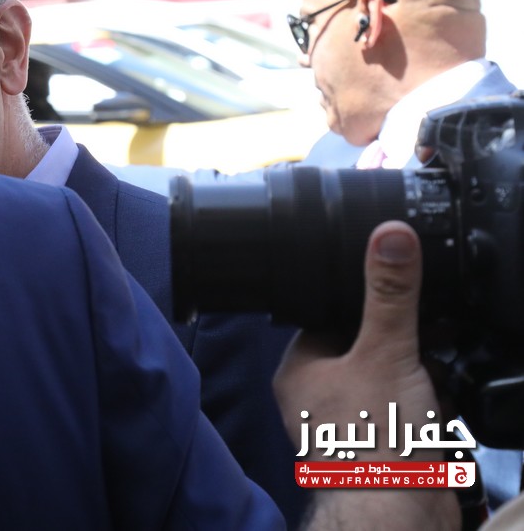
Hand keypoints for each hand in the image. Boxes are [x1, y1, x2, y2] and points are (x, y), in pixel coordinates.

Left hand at [278, 221, 459, 529]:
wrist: (400, 513)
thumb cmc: (373, 443)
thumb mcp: (386, 352)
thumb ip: (391, 294)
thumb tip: (390, 236)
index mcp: (299, 368)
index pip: (325, 312)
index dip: (361, 301)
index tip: (394, 294)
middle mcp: (316, 395)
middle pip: (364, 343)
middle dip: (401, 342)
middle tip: (416, 352)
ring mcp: (348, 421)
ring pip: (390, 376)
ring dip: (419, 374)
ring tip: (425, 386)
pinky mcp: (382, 443)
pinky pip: (409, 408)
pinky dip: (430, 402)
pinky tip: (439, 407)